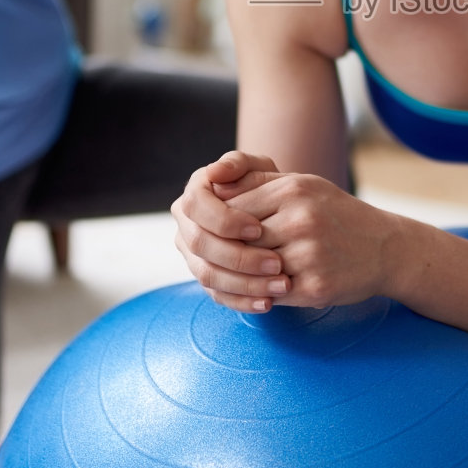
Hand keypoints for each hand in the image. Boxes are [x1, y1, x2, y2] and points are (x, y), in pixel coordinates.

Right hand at [171, 151, 289, 310]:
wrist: (278, 215)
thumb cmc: (269, 188)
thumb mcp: (260, 170)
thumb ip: (240, 164)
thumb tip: (215, 172)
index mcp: (194, 196)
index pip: (197, 206)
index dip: (225, 219)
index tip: (259, 228)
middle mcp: (186, 226)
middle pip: (201, 244)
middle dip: (240, 256)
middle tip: (277, 263)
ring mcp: (192, 256)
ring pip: (208, 274)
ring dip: (245, 283)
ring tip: (281, 286)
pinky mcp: (206, 279)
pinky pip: (218, 295)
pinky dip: (242, 301)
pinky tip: (268, 303)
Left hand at [219, 172, 395, 308]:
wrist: (386, 248)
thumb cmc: (336, 215)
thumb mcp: (303, 186)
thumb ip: (258, 183)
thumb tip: (211, 187)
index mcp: (293, 189)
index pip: (231, 209)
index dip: (219, 226)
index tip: (218, 235)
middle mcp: (301, 219)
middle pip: (238, 241)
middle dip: (228, 253)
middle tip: (223, 260)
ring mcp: (309, 254)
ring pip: (252, 270)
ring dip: (243, 277)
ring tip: (241, 277)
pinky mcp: (315, 286)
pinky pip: (271, 295)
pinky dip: (261, 296)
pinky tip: (264, 291)